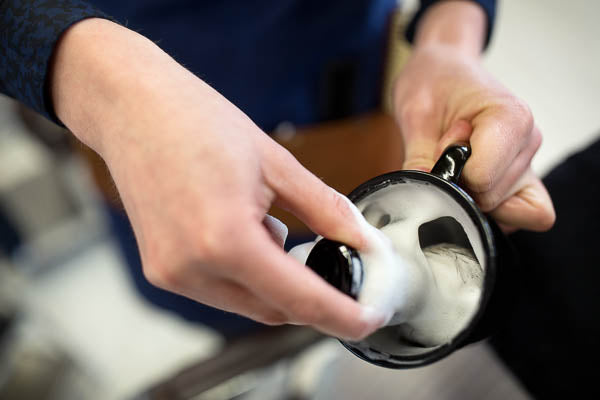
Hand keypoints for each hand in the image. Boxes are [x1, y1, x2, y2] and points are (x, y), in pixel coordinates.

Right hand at [50, 19, 384, 339]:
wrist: (132, 108)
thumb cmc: (195, 121)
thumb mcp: (275, 162)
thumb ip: (325, 209)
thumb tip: (361, 239)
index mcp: (226, 240)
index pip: (300, 300)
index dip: (342, 316)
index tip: (369, 320)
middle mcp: (193, 268)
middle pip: (275, 310)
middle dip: (311, 295)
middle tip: (335, 262)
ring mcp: (172, 274)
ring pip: (248, 304)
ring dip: (276, 282)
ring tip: (272, 223)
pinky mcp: (162, 270)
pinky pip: (221, 291)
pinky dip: (248, 275)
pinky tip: (247, 233)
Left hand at [393, 1, 554, 231]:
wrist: (445, 70)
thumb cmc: (433, 83)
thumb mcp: (415, 112)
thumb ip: (418, 157)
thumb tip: (418, 196)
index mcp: (510, 117)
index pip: (482, 178)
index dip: (451, 172)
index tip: (441, 144)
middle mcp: (528, 141)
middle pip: (490, 199)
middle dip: (459, 185)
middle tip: (445, 151)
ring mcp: (529, 161)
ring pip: (504, 212)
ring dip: (471, 194)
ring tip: (459, 160)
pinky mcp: (523, 178)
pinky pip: (523, 214)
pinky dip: (492, 211)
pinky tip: (470, 183)